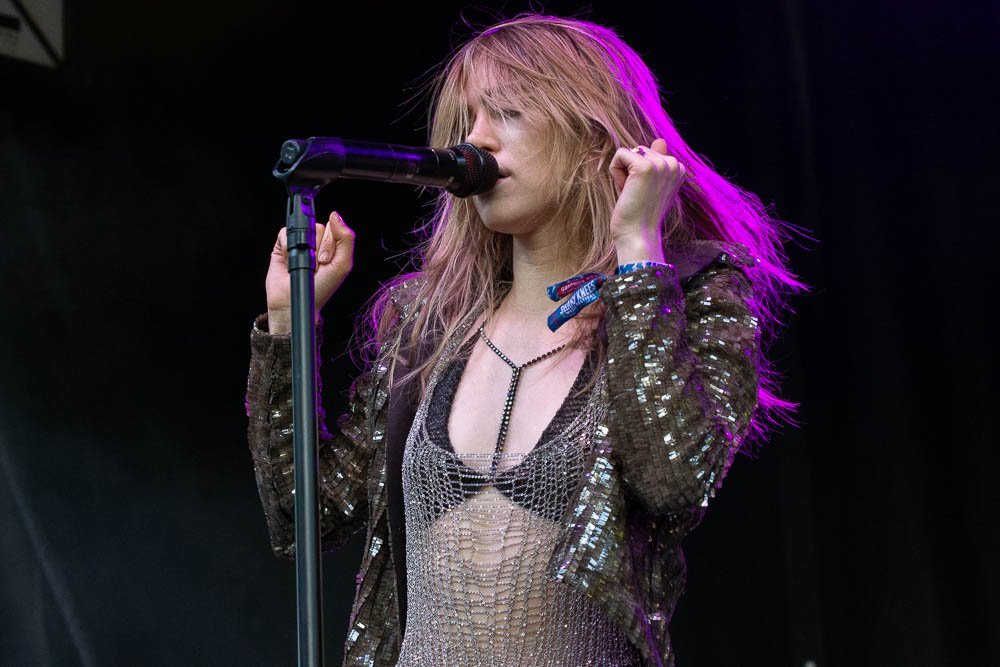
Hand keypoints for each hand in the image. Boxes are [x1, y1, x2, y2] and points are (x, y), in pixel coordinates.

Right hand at [265, 211, 354, 334]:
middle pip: (318, 228)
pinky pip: (285, 233)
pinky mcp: (282, 245)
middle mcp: (317, 243)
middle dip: (316, 249)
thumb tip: (335, 215)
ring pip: (302, 230)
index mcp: (333, 246)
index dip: (329, 244)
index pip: (333, 229)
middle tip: (315, 266)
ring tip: (303, 265)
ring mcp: (300, 243)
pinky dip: (288, 247)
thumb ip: (345, 239)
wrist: (296, 301)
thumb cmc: (321, 288)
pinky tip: (290, 262)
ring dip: (302, 250)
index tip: (325, 262)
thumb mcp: (342, 265)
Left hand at [608, 138, 685, 263]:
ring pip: (629, 152)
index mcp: (678, 168)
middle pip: (638, 150)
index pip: (648, 153)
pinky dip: (616, 173)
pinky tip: (625, 190)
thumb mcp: (650, 185)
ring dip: (623, 173)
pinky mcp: (644, 167)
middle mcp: (673, 163)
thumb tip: (660, 140)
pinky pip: (619, 154)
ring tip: (632, 193)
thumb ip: (655, 162)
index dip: (639, 174)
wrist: (638, 235)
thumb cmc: (641, 215)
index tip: (644, 194)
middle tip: (636, 195)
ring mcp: (661, 164)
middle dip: (630, 171)